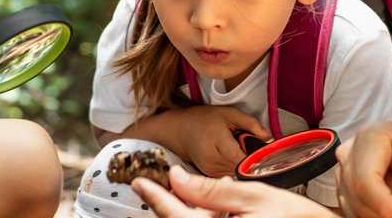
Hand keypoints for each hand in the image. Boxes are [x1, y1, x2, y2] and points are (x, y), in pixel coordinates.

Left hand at [133, 166, 336, 217]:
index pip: (176, 217)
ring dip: (189, 213)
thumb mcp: (252, 195)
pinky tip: (213, 209)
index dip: (155, 197)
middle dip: (171, 206)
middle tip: (157, 187)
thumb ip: (210, 189)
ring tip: (195, 195)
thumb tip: (177, 178)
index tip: (139, 182)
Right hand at [170, 106, 270, 176]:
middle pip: (241, 167)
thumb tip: (268, 137)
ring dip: (242, 164)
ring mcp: (210, 170)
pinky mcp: (210, 175)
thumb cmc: (205, 119)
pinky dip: (234, 167)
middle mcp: (212, 160)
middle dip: (250, 159)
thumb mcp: (229, 113)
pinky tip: (230, 157)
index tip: (262, 152)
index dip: (255, 157)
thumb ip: (250, 123)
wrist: (181, 130)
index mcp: (217, 141)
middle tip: (248, 146)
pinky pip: (229, 175)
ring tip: (237, 149)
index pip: (241, 158)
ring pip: (237, 173)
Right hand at [335, 121, 391, 217]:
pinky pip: (356, 213)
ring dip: (385, 214)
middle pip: (356, 197)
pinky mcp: (347, 187)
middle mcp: (350, 151)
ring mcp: (345, 170)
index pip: (364, 180)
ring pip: (355, 209)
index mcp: (370, 136)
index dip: (385, 205)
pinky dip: (380, 215)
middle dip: (389, 211)